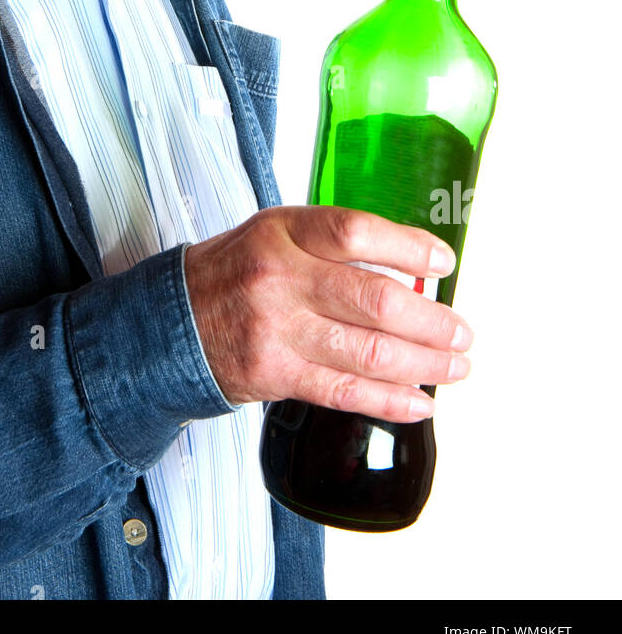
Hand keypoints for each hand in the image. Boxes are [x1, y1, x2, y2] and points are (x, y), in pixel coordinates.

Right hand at [184, 205, 472, 421]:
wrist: (171, 320)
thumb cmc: (236, 272)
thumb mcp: (277, 234)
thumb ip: (335, 245)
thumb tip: (411, 272)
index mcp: (284, 232)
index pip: (355, 232)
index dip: (408, 246)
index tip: (443, 261)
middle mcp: (281, 278)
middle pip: (374, 300)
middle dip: (432, 321)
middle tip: (462, 330)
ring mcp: (277, 330)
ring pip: (368, 352)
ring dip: (425, 363)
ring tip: (454, 365)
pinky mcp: (276, 374)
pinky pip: (345, 392)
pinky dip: (390, 401)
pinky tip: (419, 401)